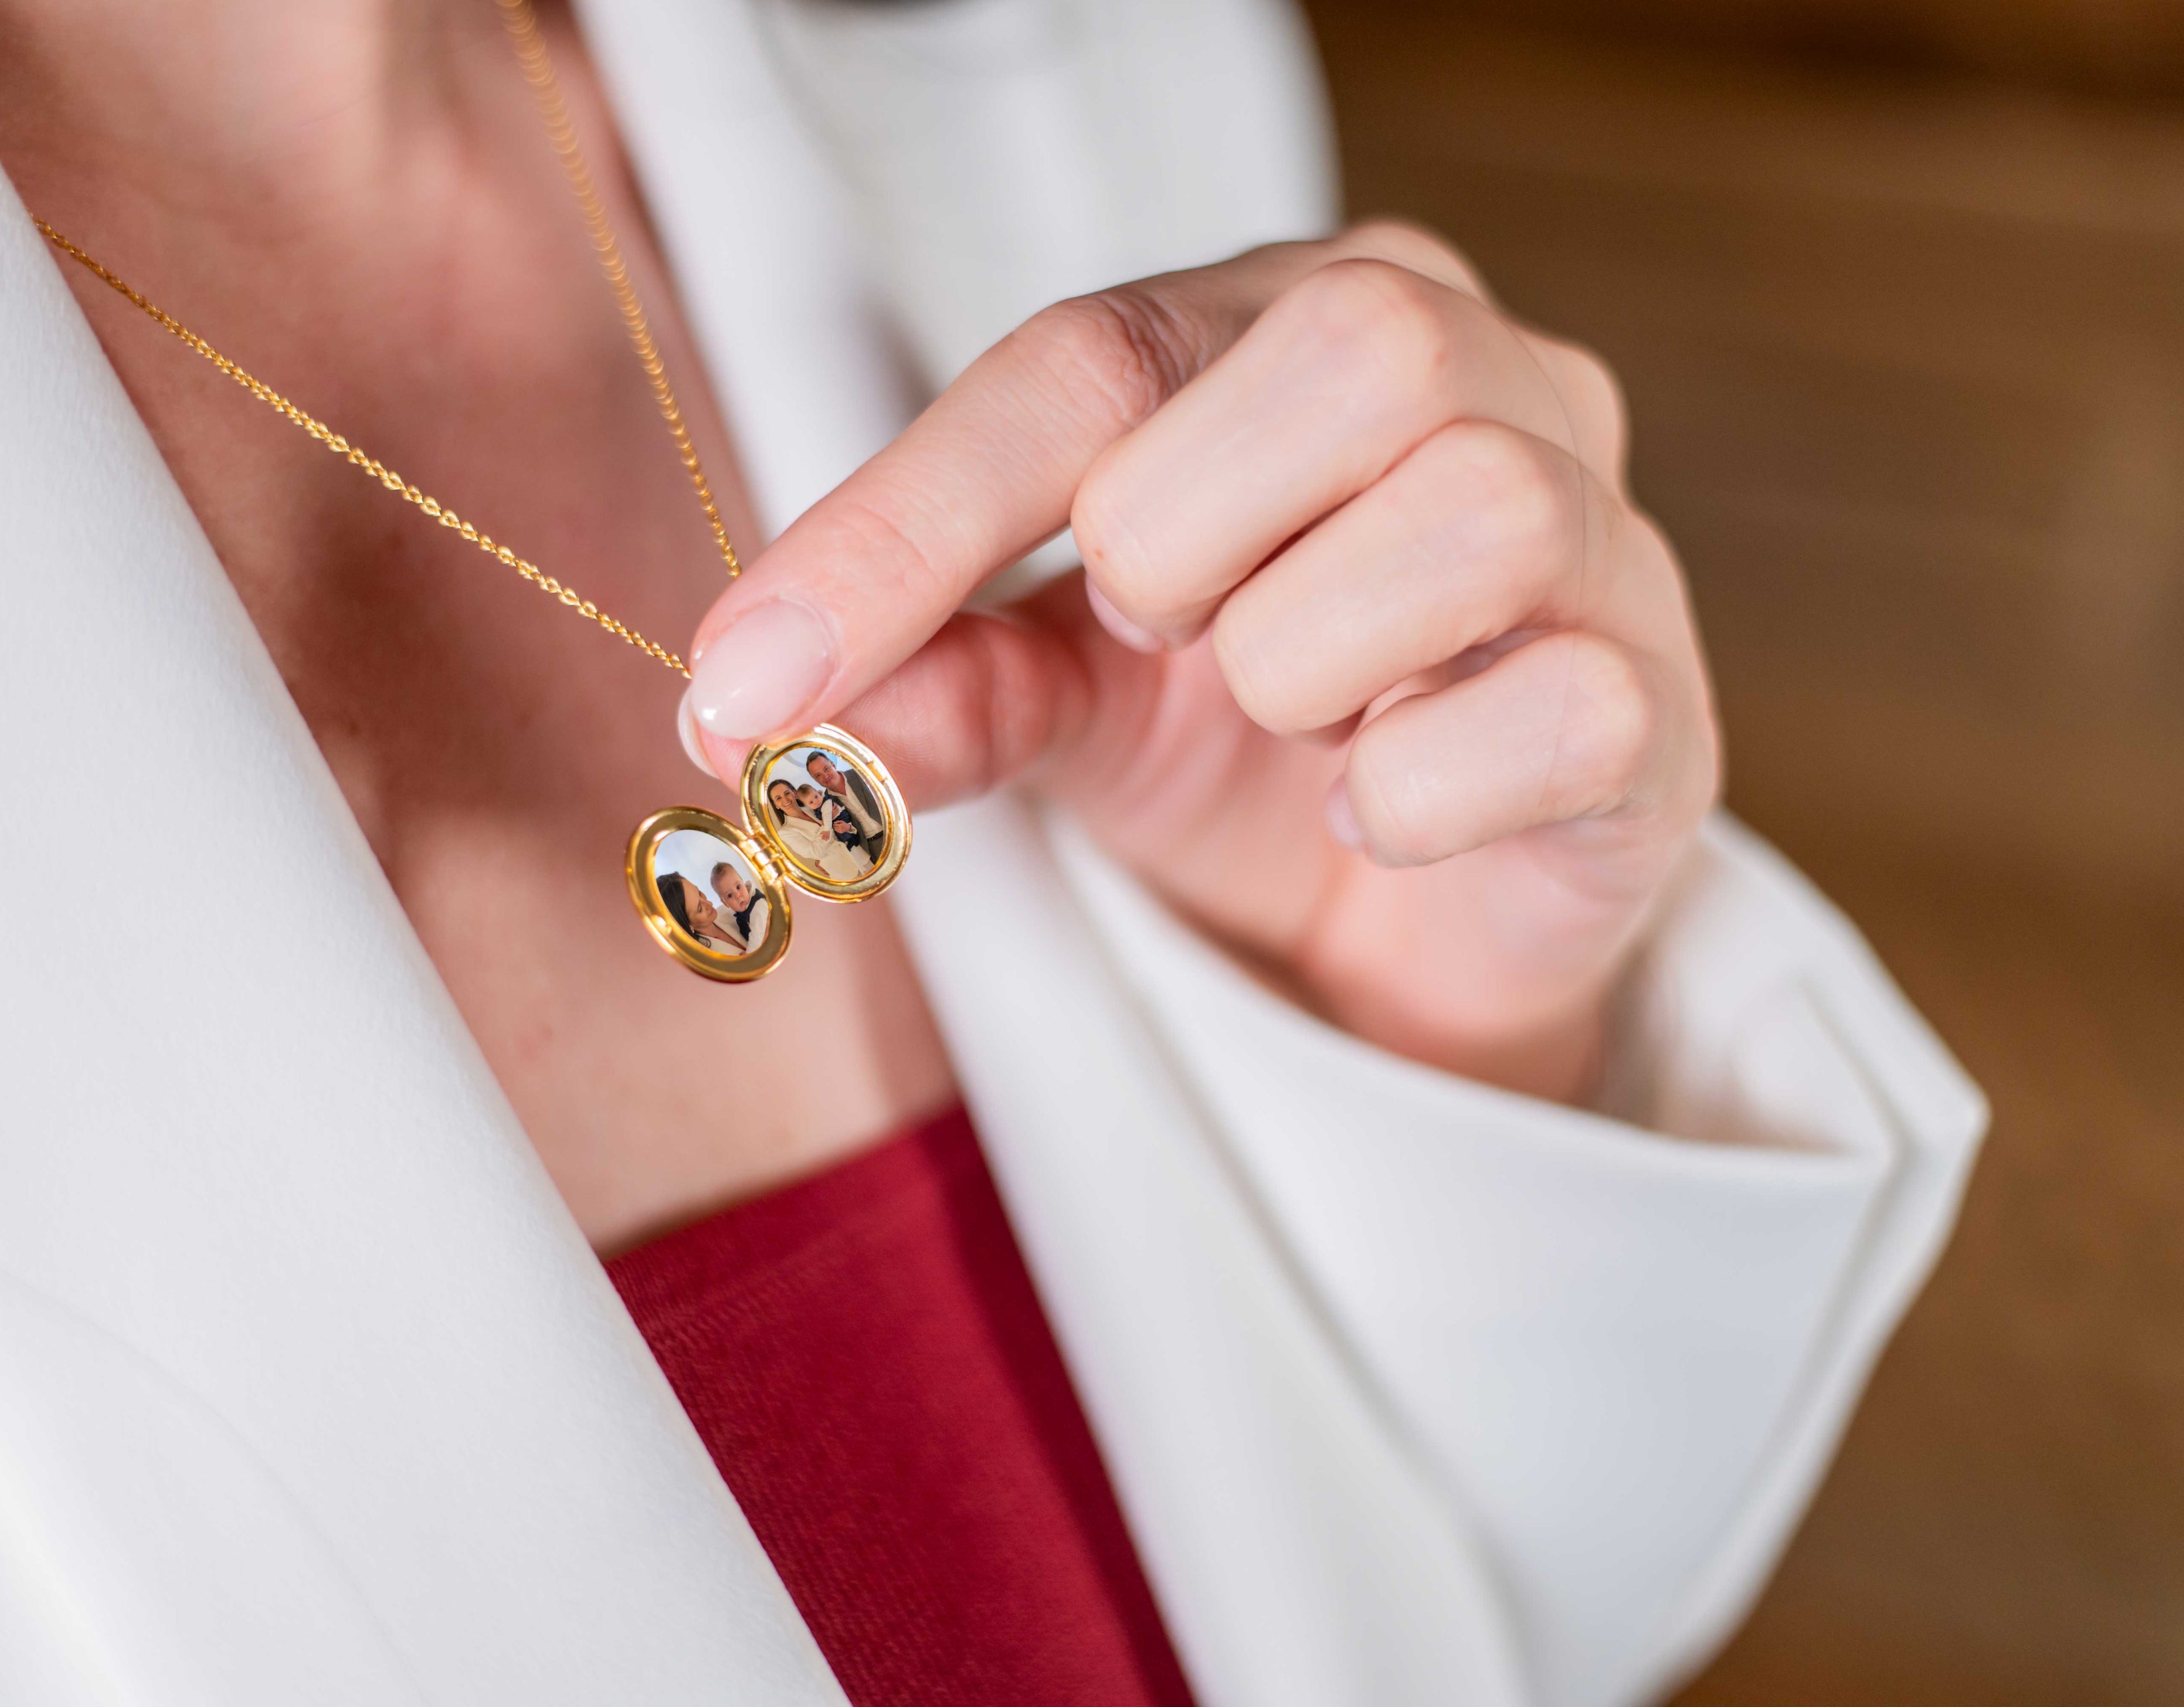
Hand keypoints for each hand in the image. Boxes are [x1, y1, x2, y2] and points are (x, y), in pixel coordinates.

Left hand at [681, 224, 1719, 1102]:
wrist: (1390, 938)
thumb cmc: (1225, 759)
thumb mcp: (1055, 700)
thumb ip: (937, 682)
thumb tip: (772, 718)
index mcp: (1293, 325)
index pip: (1095, 355)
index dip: (905, 523)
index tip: (747, 685)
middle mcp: (1479, 378)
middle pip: (1349, 350)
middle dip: (1182, 533)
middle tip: (1158, 634)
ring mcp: (1597, 536)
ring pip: (1473, 509)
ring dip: (1303, 656)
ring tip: (1279, 714)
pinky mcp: (1655, 711)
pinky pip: (1559, 708)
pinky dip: (1414, 788)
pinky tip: (1369, 809)